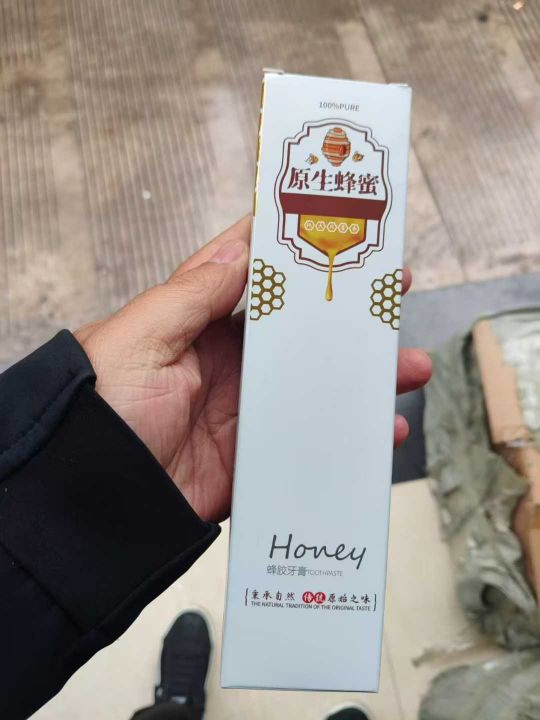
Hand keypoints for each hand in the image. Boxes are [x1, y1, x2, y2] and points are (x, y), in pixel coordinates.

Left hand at [75, 217, 430, 522]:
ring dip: (360, 375)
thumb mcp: (140, 336)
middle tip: (391, 293)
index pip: (252, 275)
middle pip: (298, 330)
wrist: (89, 500)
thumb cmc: (98, 407)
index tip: (337, 226)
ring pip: (314, 384)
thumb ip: (193, 293)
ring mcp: (243, 410)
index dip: (293, 250)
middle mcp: (224, 362)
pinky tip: (380, 430)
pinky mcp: (252, 457)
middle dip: (346, 312)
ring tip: (406, 365)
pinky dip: (346, 437)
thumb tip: (241, 248)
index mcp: (194, 323)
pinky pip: (309, 442)